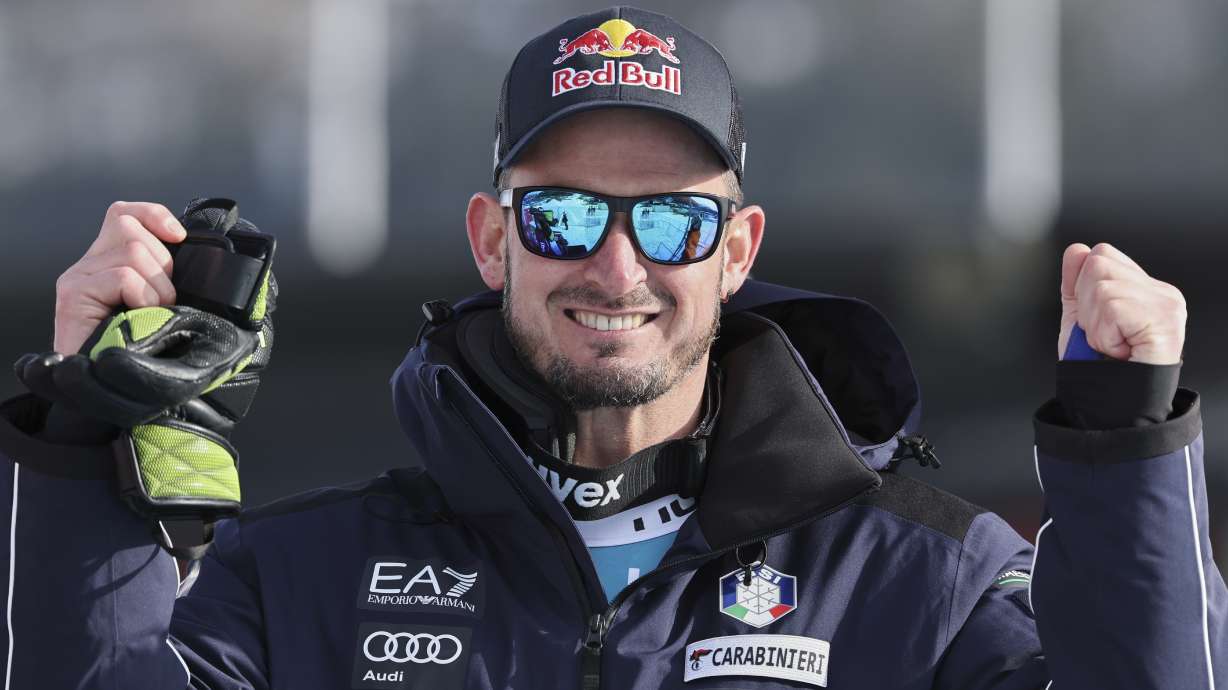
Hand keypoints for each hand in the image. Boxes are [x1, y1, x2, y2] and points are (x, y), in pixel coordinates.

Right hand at [54, 202, 186, 353]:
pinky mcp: (73, 294)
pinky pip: (124, 275)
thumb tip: (192, 251)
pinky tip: (139, 316)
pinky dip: (143, 296)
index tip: (179, 236)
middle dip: (162, 263)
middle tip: (162, 299)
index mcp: (107, 262)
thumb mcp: (161, 303)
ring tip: (152, 312)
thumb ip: (166, 275)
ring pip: (132, 250)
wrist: (109, 387)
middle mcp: (87, 265)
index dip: (154, 215)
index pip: (124, 214)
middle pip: (131, 228)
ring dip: (157, 285)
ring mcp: (77, 278)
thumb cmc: (142, 348)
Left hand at [1058, 243, 1186, 363]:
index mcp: (1144, 287)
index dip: (1082, 288)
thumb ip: (1077, 283)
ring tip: (1111, 344)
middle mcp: (1161, 291)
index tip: (1094, 320)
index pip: (1100, 254)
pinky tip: (1119, 349)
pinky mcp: (1164, 319)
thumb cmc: (1100, 366)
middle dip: (1086, 306)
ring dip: (1094, 324)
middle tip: (1103, 335)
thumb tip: (1076, 249)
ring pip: (1101, 287)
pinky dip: (1104, 334)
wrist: (1113, 403)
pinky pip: (1111, 308)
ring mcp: (1166, 304)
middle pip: (1098, 264)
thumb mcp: (1081, 318)